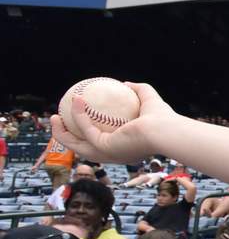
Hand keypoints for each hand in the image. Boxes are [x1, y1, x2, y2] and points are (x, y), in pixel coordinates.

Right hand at [51, 82, 173, 162]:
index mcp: (125, 148)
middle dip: (68, 138)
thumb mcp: (149, 98)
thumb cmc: (163, 118)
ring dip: (62, 133)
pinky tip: (76, 100)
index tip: (80, 120)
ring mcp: (108, 155)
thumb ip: (138, 90)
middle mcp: (115, 155)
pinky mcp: (103, 149)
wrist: (165, 130)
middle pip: (84, 149)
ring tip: (54, 116)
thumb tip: (126, 83)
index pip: (103, 145)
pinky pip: (86, 129)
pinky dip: (79, 115)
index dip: (88, 135)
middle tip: (60, 120)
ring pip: (77, 146)